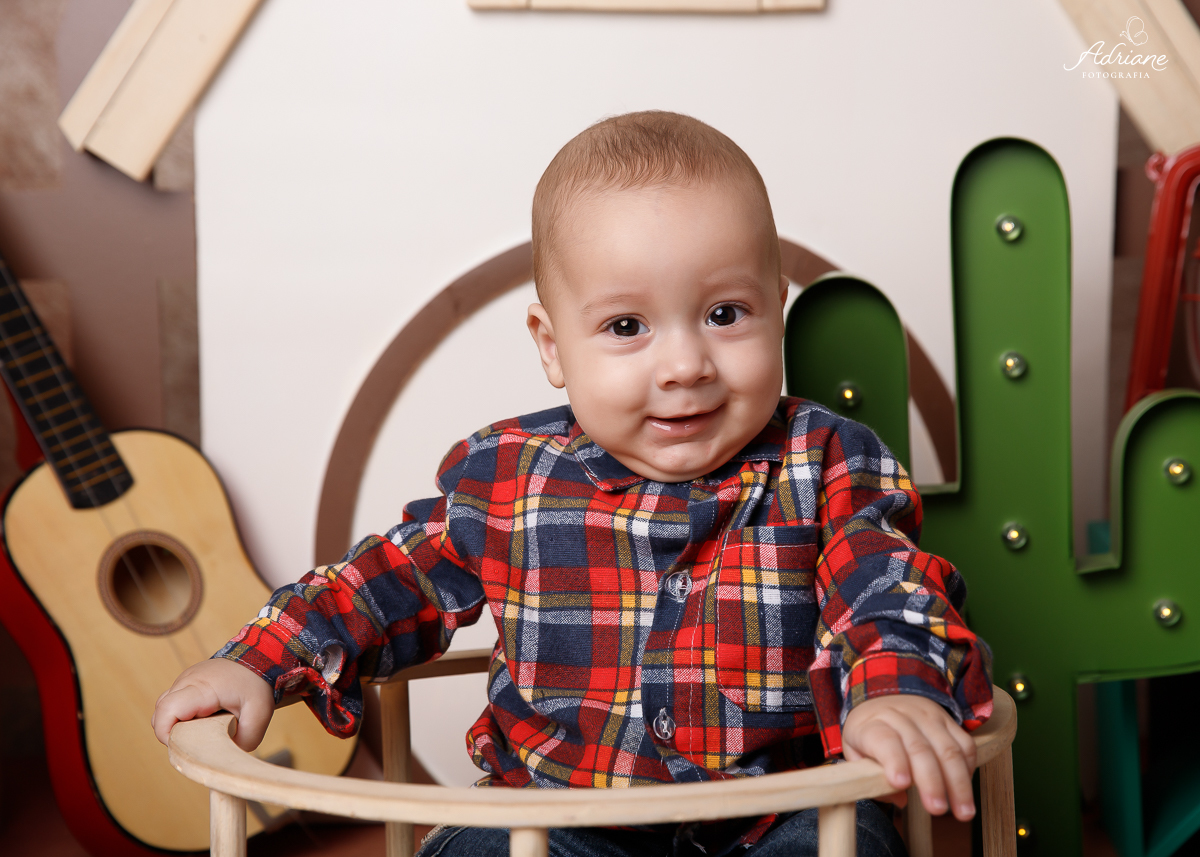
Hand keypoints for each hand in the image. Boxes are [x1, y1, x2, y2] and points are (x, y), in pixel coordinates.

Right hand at [152, 658, 275, 750]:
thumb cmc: (256, 686)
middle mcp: (187, 681)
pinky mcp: (185, 682)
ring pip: (163, 709)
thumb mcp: (259, 715)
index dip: (166, 733)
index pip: (167, 710)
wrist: (259, 659)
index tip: (182, 746)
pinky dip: (181, 716)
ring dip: (176, 725)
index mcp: (202, 688)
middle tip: (197, 740)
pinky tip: (202, 719)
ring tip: (202, 729)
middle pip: (160, 713)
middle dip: (172, 733)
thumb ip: (245, 739)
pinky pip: (172, 703)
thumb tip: (224, 756)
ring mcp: (184, 679)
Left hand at [841, 694, 976, 820]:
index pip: (885, 740)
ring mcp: (927, 716)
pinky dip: (968, 768)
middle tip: (937, 809)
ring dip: (958, 783)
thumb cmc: (869, 732)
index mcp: (873, 725)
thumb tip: (898, 799)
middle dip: (931, 782)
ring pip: (948, 749)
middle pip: (920, 749)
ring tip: (963, 811)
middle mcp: (901, 717)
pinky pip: (965, 744)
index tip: (901, 783)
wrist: (882, 697)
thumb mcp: (856, 752)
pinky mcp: (948, 720)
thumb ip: (869, 776)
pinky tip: (965, 787)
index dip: (894, 761)